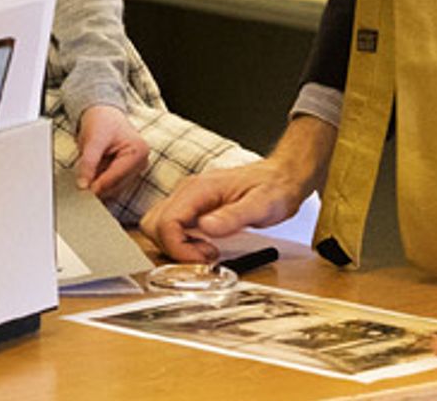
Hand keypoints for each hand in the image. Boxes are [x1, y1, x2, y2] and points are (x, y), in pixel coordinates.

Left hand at [74, 103, 148, 197]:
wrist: (103, 114)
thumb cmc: (101, 122)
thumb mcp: (93, 139)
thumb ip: (89, 162)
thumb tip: (83, 185)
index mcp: (138, 151)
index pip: (116, 177)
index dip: (97, 185)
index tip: (82, 190)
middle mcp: (141, 162)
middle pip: (116, 186)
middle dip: (98, 185)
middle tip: (80, 183)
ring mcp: (136, 169)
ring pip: (113, 188)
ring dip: (99, 183)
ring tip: (87, 171)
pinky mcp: (128, 174)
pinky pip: (112, 186)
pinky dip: (101, 182)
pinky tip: (93, 173)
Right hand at [140, 116, 335, 262]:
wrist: (282, 177)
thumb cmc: (275, 188)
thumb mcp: (261, 205)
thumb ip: (233, 216)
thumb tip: (205, 227)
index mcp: (200, 189)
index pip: (166, 222)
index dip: (178, 247)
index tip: (204, 258)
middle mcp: (188, 192)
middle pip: (154, 225)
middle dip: (172, 248)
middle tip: (204, 257)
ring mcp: (188, 199)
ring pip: (158, 226)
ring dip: (175, 247)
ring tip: (206, 252)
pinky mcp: (192, 207)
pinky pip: (171, 226)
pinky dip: (180, 243)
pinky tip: (205, 247)